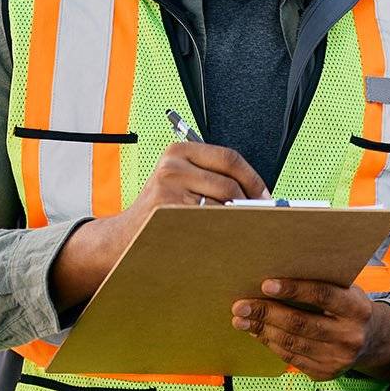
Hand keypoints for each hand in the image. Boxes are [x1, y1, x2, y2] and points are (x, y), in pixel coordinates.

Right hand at [50, 142, 266, 311]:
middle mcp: (172, 165)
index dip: (253, 179)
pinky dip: (222, 232)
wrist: (123, 237)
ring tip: (244, 229)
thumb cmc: (161, 211)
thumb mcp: (181, 182)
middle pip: (228, 184)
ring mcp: (166, 188)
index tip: (266, 196)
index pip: (229, 158)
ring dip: (238, 221)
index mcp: (180, 151)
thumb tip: (260, 195)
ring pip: (221, 206)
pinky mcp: (165, 211)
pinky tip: (225, 239)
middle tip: (262, 217)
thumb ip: (213, 179)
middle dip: (250, 204)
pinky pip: (207, 223)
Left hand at [231, 278, 389, 381]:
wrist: (371, 339)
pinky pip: (291, 359)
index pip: (323, 296)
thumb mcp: (346, 290)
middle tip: (240, 305)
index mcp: (357, 309)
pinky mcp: (326, 374)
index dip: (294, 289)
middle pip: (301, 324)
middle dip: (266, 313)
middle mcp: (350, 336)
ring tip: (241, 319)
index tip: (265, 284)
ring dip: (262, 330)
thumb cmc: (349, 306)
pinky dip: (271, 344)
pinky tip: (258, 332)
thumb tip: (276, 279)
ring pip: (292, 343)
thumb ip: (321, 284)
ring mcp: (338, 359)